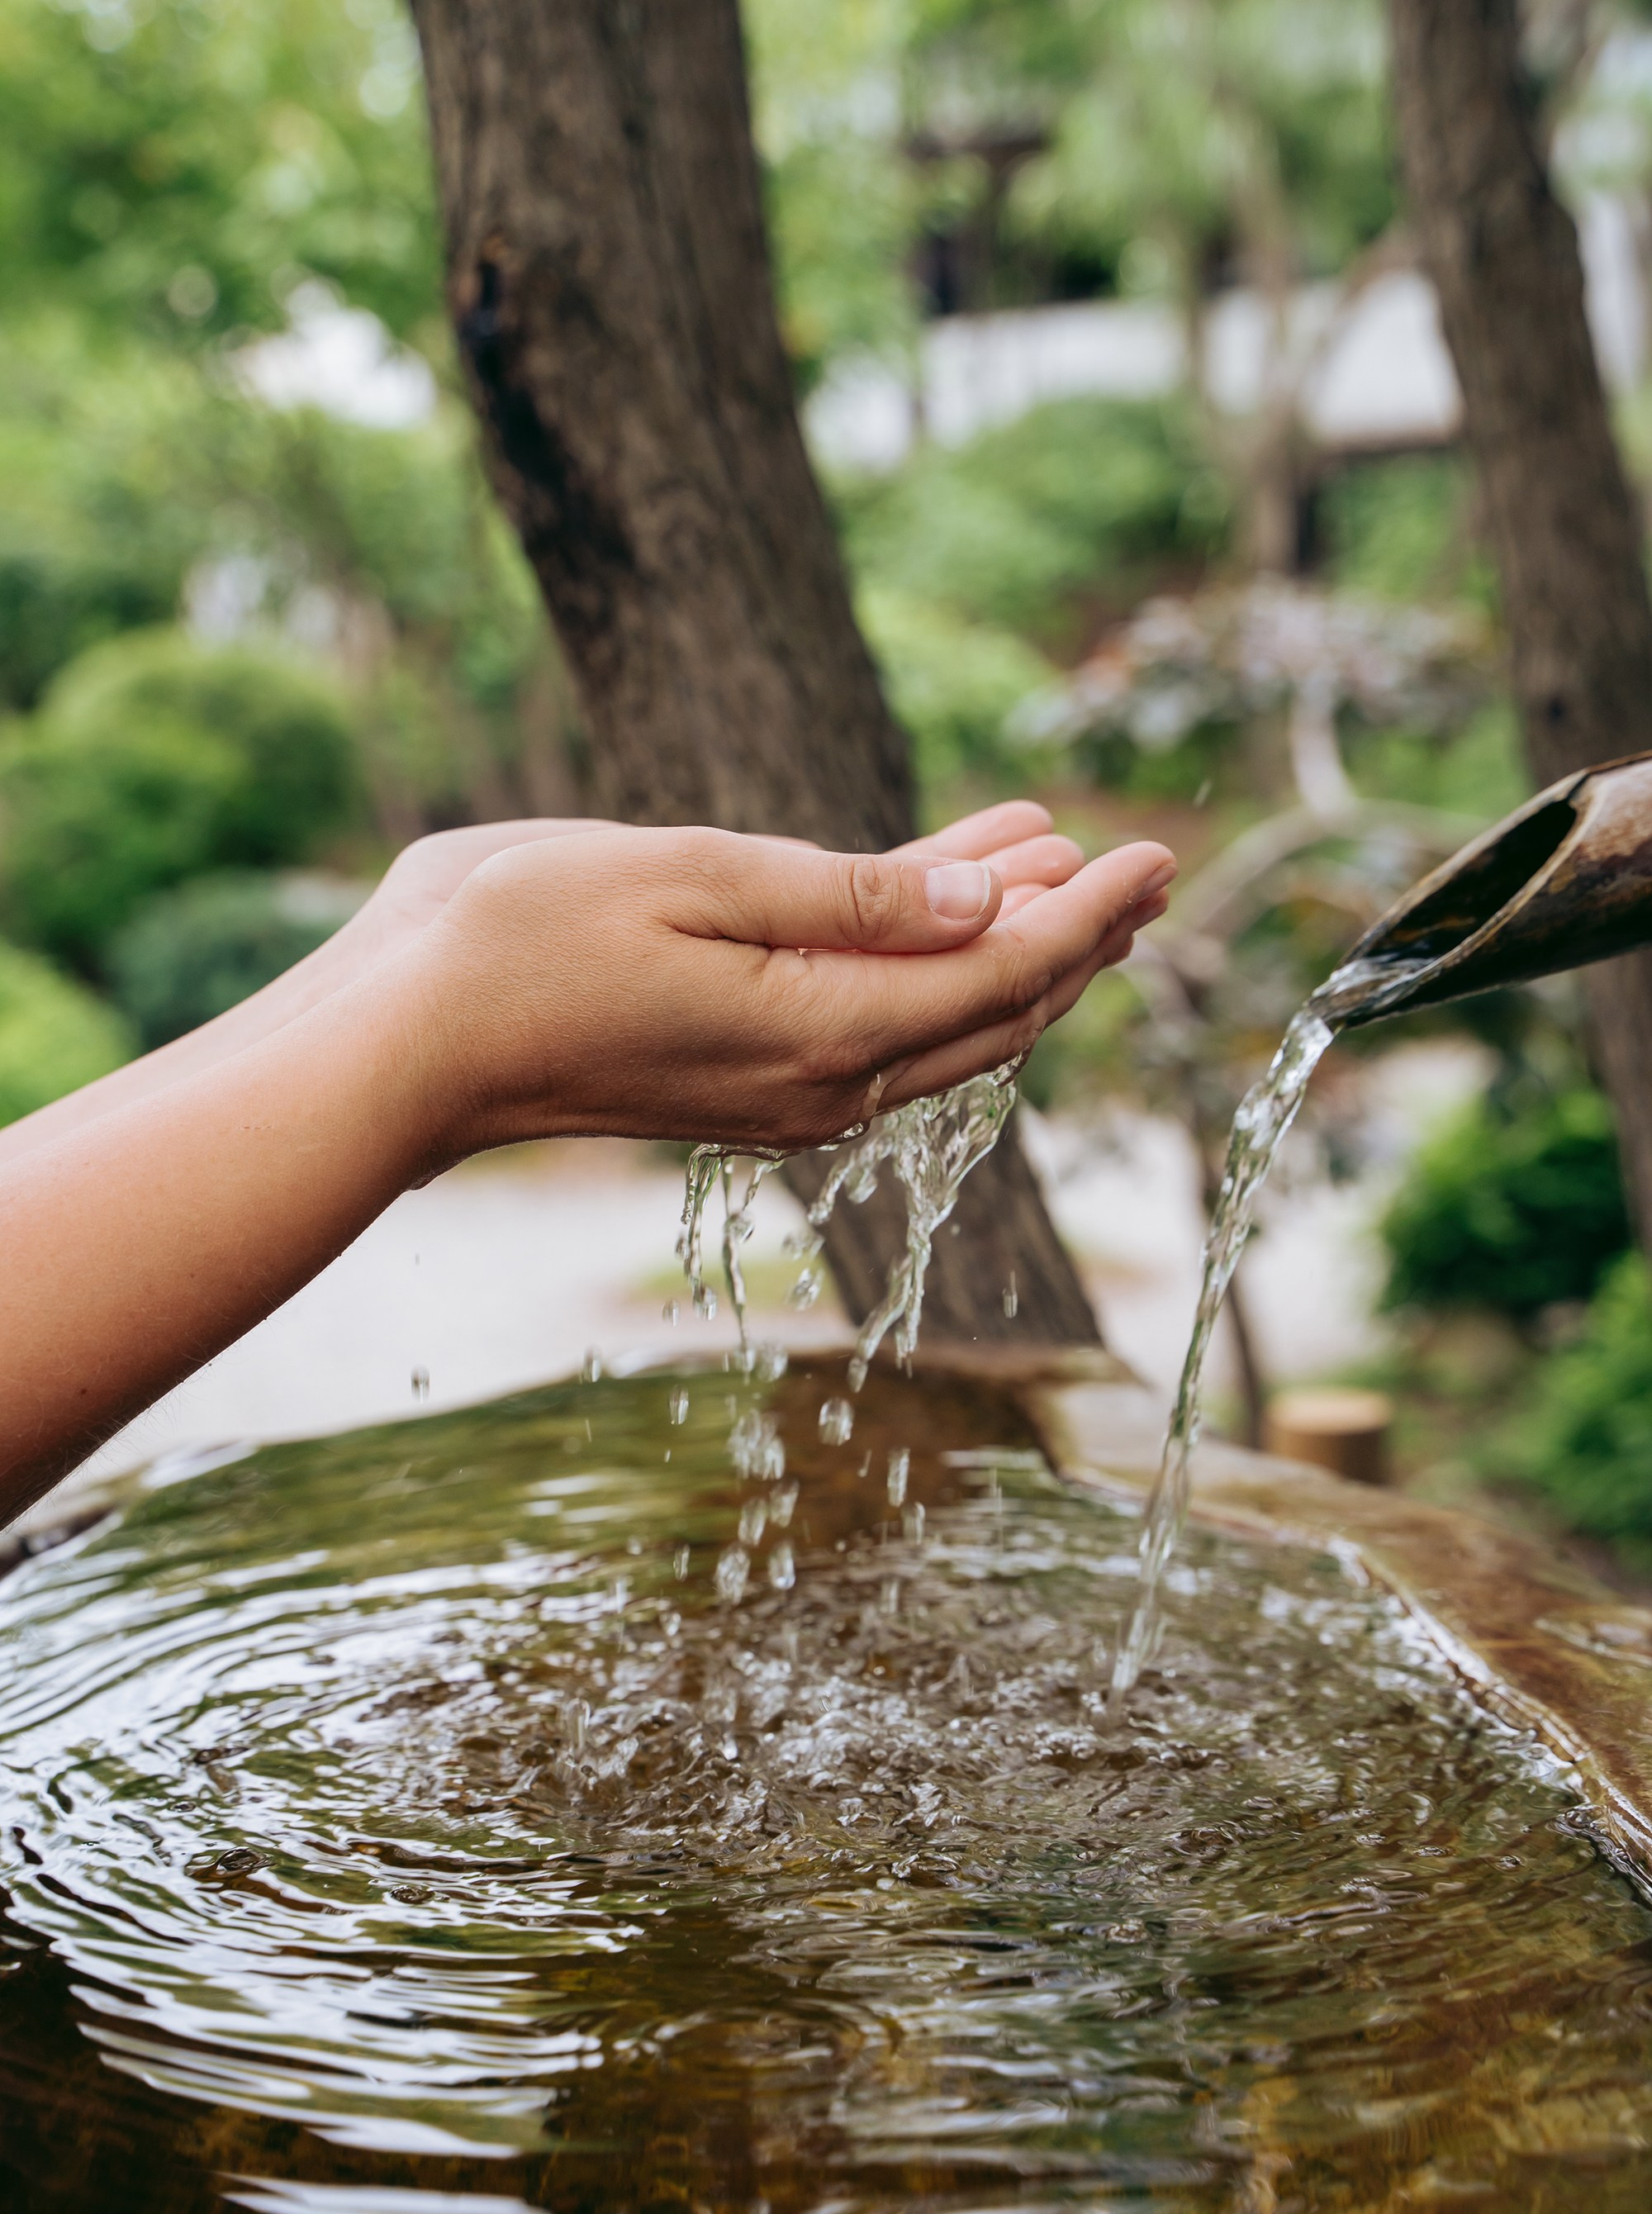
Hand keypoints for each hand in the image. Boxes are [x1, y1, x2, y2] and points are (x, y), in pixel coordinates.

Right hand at [402, 821, 1174, 1159]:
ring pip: (944, 1025)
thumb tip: (992, 905)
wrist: (405, 1046)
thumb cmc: (524, 941)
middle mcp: (826, 1084)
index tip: (1155, 851)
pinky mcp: (749, 1082)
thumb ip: (856, 899)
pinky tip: (950, 899)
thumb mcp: (699, 881)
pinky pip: (881, 1025)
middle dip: (1079, 938)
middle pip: (996, 1015)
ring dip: (1013, 950)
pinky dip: (934, 965)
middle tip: (1146, 869)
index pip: (1005, 974)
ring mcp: (788, 1094)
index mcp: (826, 1032)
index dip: (1091, 913)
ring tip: (1071, 870)